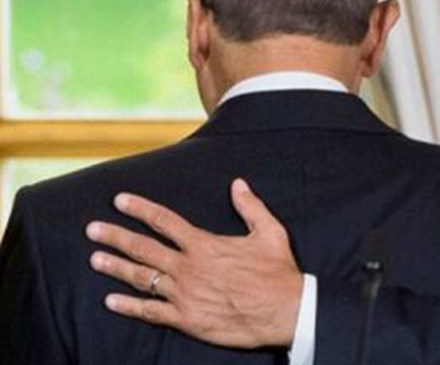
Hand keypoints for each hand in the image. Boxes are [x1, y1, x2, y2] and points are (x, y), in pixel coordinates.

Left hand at [86, 178, 303, 348]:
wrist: (284, 311)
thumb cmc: (277, 272)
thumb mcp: (270, 232)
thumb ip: (250, 207)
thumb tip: (238, 184)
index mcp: (205, 245)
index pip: (164, 221)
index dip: (140, 209)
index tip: (119, 201)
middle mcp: (188, 268)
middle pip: (144, 248)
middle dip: (115, 237)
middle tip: (92, 230)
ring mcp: (183, 294)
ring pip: (141, 278)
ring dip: (116, 268)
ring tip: (95, 260)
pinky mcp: (185, 319)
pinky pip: (149, 311)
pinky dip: (128, 306)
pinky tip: (111, 301)